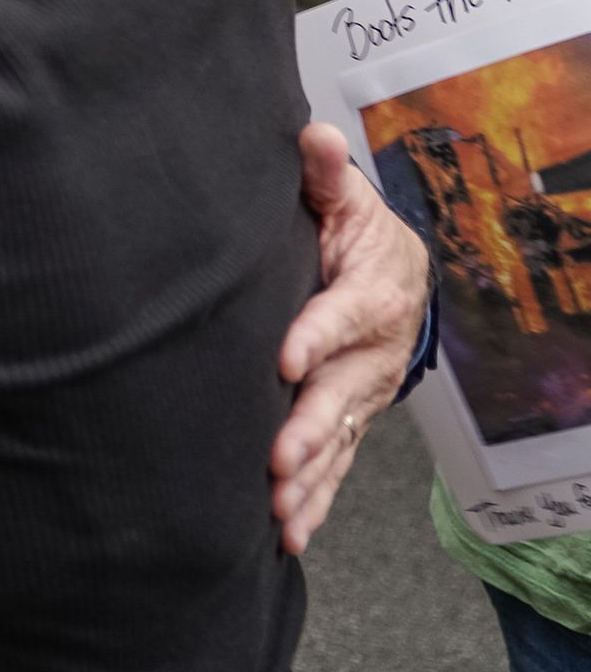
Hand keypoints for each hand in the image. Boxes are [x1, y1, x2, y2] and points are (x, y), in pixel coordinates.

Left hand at [271, 123, 432, 553]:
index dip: (316, 336)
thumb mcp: (342, 196)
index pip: (344, 314)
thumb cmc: (352, 230)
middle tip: (277, 459)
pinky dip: (316, 500)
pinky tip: (289, 534)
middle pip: (342, 393)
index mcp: (371, 291)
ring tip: (279, 512)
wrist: (394, 271)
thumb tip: (313, 137)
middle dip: (311, 429)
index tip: (284, 359)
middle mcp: (374, 352)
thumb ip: (323, 174)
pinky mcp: (351, 418)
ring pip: (340, 440)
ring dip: (311, 478)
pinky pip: (337, 465)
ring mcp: (365, 392)